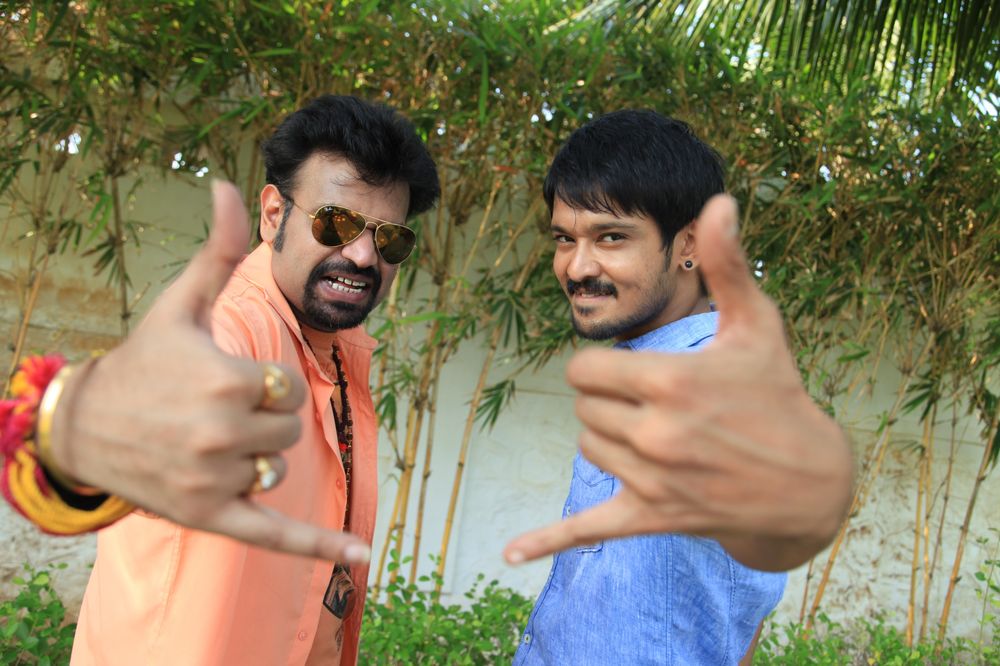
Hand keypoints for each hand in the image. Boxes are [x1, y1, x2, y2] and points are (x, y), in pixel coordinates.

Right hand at [49, 181, 370, 564]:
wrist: (85, 426)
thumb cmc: (144, 360)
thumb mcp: (181, 303)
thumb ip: (218, 252)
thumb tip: (230, 186)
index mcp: (226, 380)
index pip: (287, 390)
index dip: (263, 386)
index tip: (226, 384)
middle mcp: (222, 433)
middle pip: (287, 429)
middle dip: (261, 420)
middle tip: (213, 414)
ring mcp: (216, 479)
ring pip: (278, 467)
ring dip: (255, 457)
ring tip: (207, 445)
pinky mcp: (212, 517)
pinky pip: (277, 534)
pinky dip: (321, 547)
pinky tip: (363, 558)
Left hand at [504, 195, 852, 570]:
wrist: (811, 482)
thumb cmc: (778, 395)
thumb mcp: (758, 324)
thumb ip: (729, 263)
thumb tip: (720, 201)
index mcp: (669, 380)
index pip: (584, 367)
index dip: (600, 367)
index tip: (629, 371)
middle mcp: (655, 432)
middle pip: (582, 406)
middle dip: (607, 400)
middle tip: (652, 404)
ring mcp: (651, 479)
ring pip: (587, 447)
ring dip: (607, 438)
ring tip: (656, 438)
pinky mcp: (651, 517)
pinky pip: (586, 530)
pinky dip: (547, 541)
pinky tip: (510, 555)